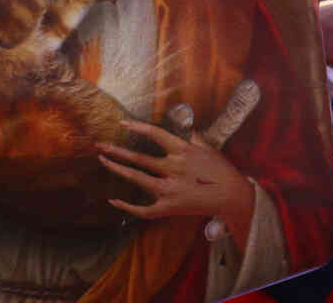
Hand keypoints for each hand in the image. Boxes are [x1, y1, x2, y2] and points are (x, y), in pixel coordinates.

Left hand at [97, 120, 253, 224]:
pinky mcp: (169, 207)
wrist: (233, 197)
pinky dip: (127, 206)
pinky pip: (144, 209)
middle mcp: (174, 168)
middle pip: (139, 158)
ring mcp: (170, 189)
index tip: (122, 124)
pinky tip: (113, 199)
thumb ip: (192, 136)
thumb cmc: (221, 170)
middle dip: (117, 151)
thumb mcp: (208, 147)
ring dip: (117, 169)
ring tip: (103, 160)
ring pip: (138, 178)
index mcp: (183, 151)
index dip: (137, 128)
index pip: (155, 134)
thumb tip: (183, 123)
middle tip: (100, 145)